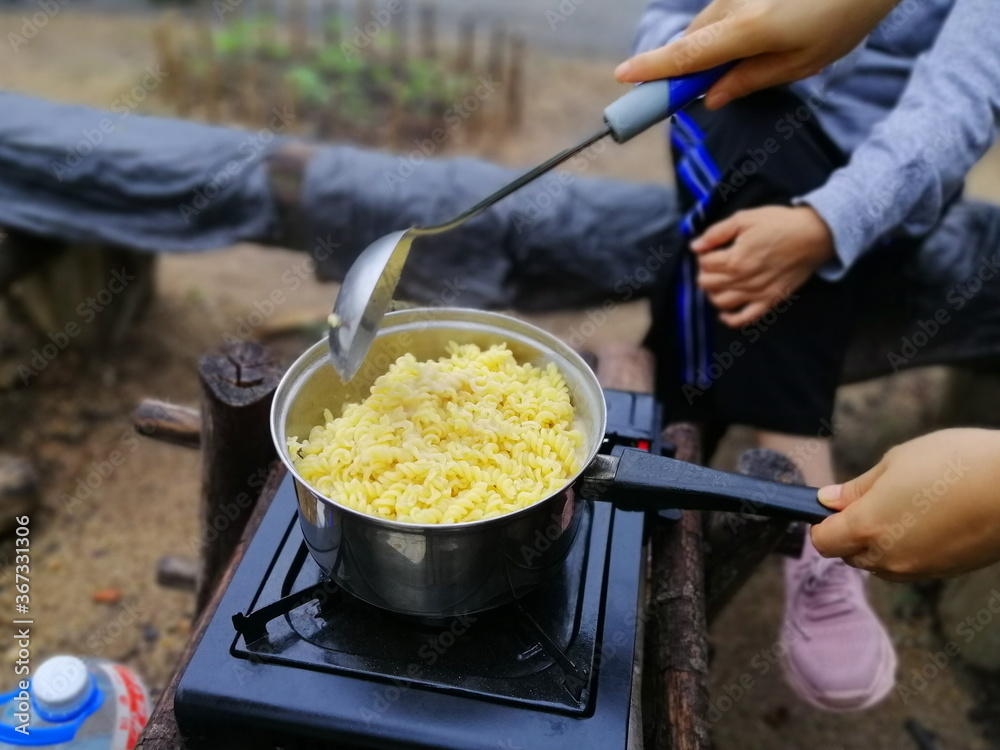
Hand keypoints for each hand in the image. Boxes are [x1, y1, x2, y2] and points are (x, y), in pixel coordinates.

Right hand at [615, 0, 899, 107]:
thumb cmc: (843, 16)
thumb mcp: (802, 63)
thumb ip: (750, 80)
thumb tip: (710, 98)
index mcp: (748, 31)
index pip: (686, 56)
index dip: (652, 69)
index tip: (623, 77)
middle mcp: (735, 4)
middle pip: (692, 42)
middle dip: (692, 67)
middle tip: (704, 92)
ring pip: (708, 24)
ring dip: (718, 44)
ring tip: (768, 46)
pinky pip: (725, 8)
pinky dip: (733, 25)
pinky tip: (772, 24)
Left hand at [692, 205, 832, 326]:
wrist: (813, 236)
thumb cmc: (780, 224)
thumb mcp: (744, 218)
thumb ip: (716, 233)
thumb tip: (695, 246)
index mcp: (734, 259)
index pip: (704, 263)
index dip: (703, 254)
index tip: (710, 249)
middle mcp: (743, 280)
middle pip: (707, 283)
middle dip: (704, 272)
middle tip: (713, 263)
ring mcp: (756, 293)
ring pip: (720, 302)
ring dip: (712, 293)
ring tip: (717, 281)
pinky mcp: (769, 301)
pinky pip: (745, 318)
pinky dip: (730, 319)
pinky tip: (724, 314)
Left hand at [811, 429, 999, 580]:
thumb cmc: (956, 463)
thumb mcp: (897, 462)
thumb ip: (858, 488)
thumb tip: (828, 500)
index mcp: (868, 526)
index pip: (824, 541)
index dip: (822, 524)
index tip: (832, 506)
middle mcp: (889, 557)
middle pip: (850, 555)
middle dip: (851, 533)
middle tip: (872, 499)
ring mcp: (920, 569)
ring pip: (880, 565)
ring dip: (879, 543)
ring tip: (904, 506)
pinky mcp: (946, 572)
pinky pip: (911, 566)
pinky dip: (907, 548)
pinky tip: (928, 520)